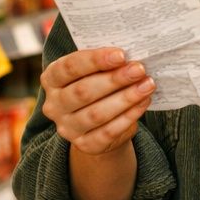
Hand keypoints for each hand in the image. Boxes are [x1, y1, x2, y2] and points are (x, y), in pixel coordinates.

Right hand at [40, 48, 155, 155]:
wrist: (97, 124)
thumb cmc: (97, 86)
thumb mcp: (94, 71)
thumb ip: (105, 63)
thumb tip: (131, 57)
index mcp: (52, 79)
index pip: (69, 67)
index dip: (95, 60)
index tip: (121, 55)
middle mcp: (54, 105)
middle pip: (83, 91)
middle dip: (114, 79)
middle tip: (139, 69)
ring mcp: (67, 128)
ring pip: (97, 114)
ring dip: (126, 98)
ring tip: (147, 85)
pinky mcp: (85, 145)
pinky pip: (109, 132)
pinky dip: (129, 116)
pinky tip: (144, 102)